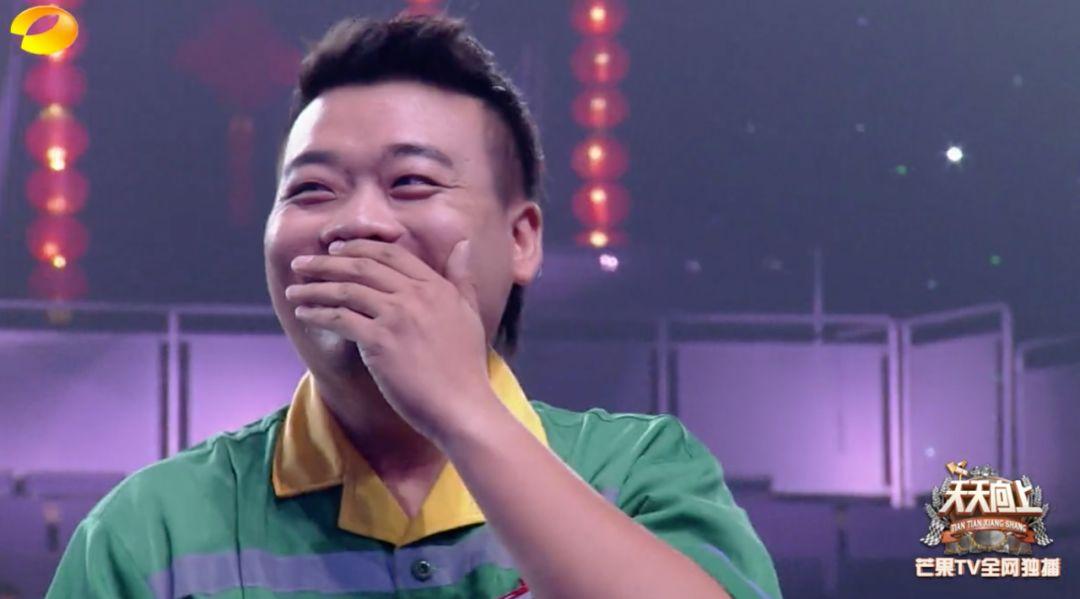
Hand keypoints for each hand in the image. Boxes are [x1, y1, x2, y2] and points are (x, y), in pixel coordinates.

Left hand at [286, 238, 496, 442]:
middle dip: (327, 262)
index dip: (358, 248)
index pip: (390, 254)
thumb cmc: (465, 366)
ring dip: (314, 288)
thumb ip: (461, 277)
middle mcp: (415, 295)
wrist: (461, 405)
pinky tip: (303, 314)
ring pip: (346, 290)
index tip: (336, 249)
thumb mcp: (468, 312)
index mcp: (435, 286)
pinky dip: (317, 314)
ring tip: (294, 289)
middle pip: (362, 266)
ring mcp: (397, 316)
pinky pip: (340, 319)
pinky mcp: (380, 341)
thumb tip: (462, 243)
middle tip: (302, 262)